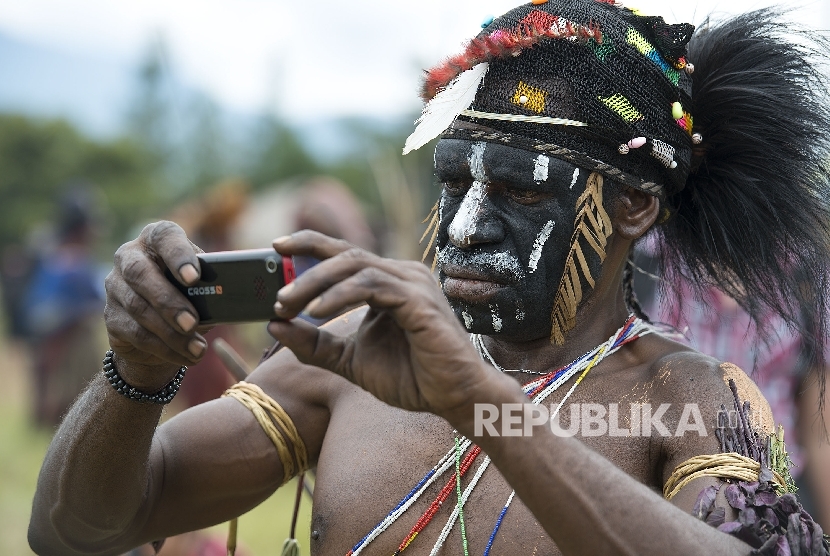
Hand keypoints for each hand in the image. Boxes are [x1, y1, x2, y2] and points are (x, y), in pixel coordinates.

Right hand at [104, 221, 207, 390]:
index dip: (178, 255)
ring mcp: (115, 287)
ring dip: (170, 333)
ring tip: (197, 349)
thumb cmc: (190, 296)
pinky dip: (163, 348)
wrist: (161, 330)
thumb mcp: (201, 286)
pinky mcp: (112, 317)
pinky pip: (135, 333)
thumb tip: (226, 297)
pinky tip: (185, 356)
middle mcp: (130, 257)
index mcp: (157, 239)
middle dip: (169, 301)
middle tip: (192, 323)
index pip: (164, 237)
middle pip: (141, 273)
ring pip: (138, 308)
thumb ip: (209, 285)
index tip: (194, 277)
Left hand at [268, 230, 494, 419]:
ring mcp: (413, 284)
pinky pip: (371, 286)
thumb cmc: (412, 377)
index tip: (276, 246)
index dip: (309, 244)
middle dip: (304, 273)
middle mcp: (402, 275)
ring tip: (289, 306)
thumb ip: (315, 345)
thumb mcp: (349, 360)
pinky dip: (339, 296)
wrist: (454, 399)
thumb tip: (274, 325)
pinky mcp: (419, 301)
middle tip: (277, 298)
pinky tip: (316, 313)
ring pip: (354, 265)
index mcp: (388, 283)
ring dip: (315, 283)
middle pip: (344, 255)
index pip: (344, 253)